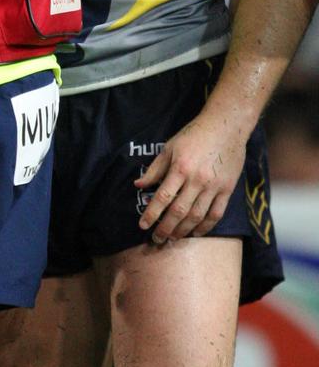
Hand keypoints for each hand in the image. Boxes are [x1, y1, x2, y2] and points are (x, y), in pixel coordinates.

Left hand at [134, 116, 245, 243]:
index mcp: (180, 168)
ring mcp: (214, 186)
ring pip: (197, 216)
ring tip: (172, 238)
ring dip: (183, 231)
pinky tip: (195, 232)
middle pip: (179, 211)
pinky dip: (205, 227)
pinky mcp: (227, 189)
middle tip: (156, 239)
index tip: (143, 226)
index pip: (163, 197)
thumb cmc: (194, 135)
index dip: (152, 214)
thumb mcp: (170, 147)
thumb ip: (155, 169)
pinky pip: (216, 214)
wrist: (226, 127)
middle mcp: (197, 180)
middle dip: (166, 228)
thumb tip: (139, 185)